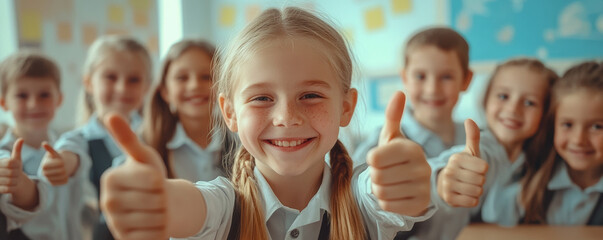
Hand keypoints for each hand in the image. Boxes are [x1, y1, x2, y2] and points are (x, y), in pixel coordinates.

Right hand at [0, 139, 24, 193]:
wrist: (10, 182)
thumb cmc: (13, 169)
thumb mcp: (15, 159)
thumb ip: (17, 149)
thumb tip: (21, 139)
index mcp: (0, 162)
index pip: (11, 163)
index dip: (17, 165)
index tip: (17, 166)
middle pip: (12, 173)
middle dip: (17, 174)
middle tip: (16, 174)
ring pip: (11, 181)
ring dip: (16, 181)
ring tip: (14, 180)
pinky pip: (7, 189)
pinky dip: (12, 188)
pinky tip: (11, 186)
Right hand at [41, 143, 68, 185]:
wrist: (56, 166)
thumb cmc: (55, 158)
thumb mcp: (53, 153)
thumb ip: (50, 149)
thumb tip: (44, 143)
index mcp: (44, 165)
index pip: (52, 166)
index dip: (58, 163)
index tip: (62, 161)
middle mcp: (44, 173)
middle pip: (59, 172)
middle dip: (64, 168)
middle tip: (65, 165)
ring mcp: (48, 179)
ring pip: (62, 177)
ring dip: (66, 173)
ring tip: (66, 170)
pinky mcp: (52, 183)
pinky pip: (62, 182)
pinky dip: (66, 179)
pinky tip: (66, 176)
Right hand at [101, 113, 168, 239]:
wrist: (155, 205)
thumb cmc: (149, 176)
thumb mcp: (143, 156)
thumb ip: (127, 138)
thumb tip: (111, 114)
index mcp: (110, 178)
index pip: (153, 180)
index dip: (162, 181)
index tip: (155, 180)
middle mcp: (107, 202)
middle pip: (157, 201)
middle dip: (165, 199)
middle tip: (157, 197)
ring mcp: (115, 223)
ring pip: (157, 219)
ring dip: (165, 215)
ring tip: (157, 210)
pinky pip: (154, 236)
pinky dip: (162, 231)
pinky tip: (155, 225)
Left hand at [367, 91, 430, 216]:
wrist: (411, 183)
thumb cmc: (395, 156)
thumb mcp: (392, 136)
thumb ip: (393, 115)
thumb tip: (400, 92)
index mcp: (413, 148)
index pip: (375, 158)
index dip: (371, 160)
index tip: (379, 158)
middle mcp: (423, 168)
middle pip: (376, 176)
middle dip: (374, 175)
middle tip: (385, 172)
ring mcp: (424, 188)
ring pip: (381, 192)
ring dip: (379, 189)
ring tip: (389, 182)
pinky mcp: (420, 205)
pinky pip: (387, 205)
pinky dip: (386, 202)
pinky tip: (395, 194)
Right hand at [437, 119, 487, 206]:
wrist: (445, 184)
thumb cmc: (463, 167)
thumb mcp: (469, 152)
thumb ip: (472, 136)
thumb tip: (470, 119)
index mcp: (456, 158)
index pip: (484, 167)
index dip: (482, 169)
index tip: (473, 168)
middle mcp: (449, 171)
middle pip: (481, 180)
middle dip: (479, 181)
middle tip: (469, 178)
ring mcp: (447, 185)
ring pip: (478, 191)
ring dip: (476, 191)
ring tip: (467, 186)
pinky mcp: (449, 199)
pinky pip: (473, 202)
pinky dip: (472, 200)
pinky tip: (463, 195)